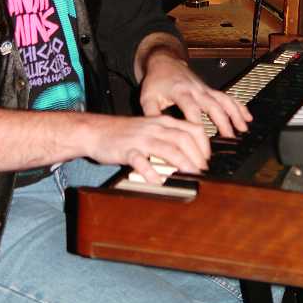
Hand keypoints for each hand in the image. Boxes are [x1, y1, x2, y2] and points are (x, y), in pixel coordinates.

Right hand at [83, 113, 209, 183]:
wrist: (94, 130)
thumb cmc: (123, 132)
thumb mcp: (149, 128)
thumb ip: (167, 137)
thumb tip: (189, 153)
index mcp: (161, 122)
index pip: (191, 129)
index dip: (204, 145)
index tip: (207, 159)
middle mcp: (154, 128)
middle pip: (183, 139)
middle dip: (197, 155)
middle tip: (202, 170)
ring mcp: (140, 139)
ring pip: (167, 148)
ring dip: (182, 162)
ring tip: (191, 174)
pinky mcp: (126, 150)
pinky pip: (140, 161)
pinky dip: (151, 171)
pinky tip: (157, 180)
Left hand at [139, 52, 251, 137]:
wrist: (164, 63)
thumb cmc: (156, 81)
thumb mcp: (147, 98)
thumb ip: (152, 115)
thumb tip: (156, 133)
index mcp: (179, 92)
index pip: (191, 109)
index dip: (198, 123)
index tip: (203, 140)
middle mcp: (195, 90)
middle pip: (212, 105)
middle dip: (222, 122)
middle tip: (229, 139)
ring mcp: (205, 89)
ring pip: (223, 100)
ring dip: (234, 114)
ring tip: (243, 129)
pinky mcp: (210, 90)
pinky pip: (227, 97)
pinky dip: (239, 106)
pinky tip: (247, 117)